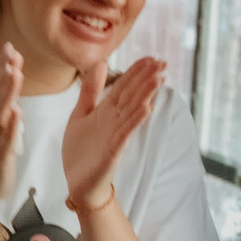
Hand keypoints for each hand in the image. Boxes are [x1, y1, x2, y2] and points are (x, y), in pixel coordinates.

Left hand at [59, 55, 165, 214]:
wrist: (77, 184)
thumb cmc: (81, 152)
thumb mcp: (81, 114)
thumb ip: (90, 90)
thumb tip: (100, 62)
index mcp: (106, 111)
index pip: (124, 86)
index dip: (136, 72)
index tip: (151, 57)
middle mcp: (114, 121)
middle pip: (132, 95)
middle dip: (146, 79)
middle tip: (162, 63)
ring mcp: (115, 136)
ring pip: (132, 111)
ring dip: (145, 95)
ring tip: (158, 79)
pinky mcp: (112, 152)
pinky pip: (125, 134)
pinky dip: (135, 121)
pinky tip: (146, 108)